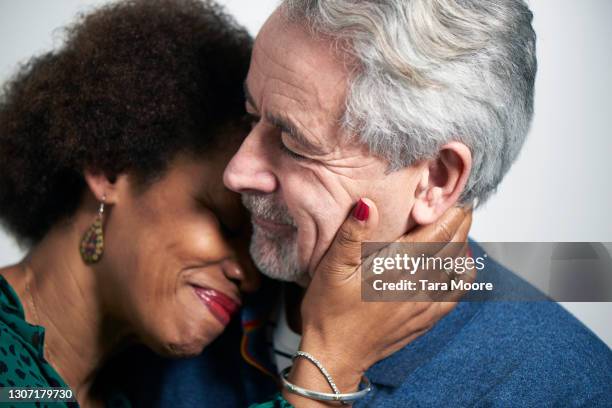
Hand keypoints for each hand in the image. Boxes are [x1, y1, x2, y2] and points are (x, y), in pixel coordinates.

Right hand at [284, 198, 471, 406]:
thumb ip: (352, 234)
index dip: (452, 210)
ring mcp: (426, 304)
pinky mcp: (426, 319)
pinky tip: (459, 265)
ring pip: (459, 269)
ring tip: (459, 228)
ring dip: (464, 245)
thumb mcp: (331, 268)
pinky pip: (456, 294)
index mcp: (398, 267)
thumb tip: (368, 204)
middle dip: (461, 221)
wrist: (335, 355)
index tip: (455, 194)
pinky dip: (463, 275)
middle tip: (459, 203)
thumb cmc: (329, 311)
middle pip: (454, 246)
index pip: (439, 232)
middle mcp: (419, 284)